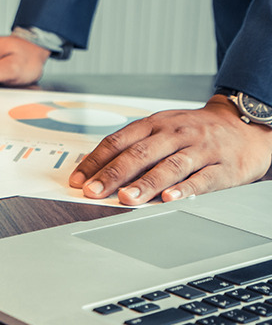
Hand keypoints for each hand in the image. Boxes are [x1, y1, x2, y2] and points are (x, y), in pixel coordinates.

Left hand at [70, 96, 271, 204]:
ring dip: (145, 184)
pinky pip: (201, 179)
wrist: (245, 125)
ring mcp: (200, 149)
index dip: (96, 161)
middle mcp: (175, 134)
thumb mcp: (163, 128)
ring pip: (169, 167)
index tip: (79, 179)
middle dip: (114, 174)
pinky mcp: (222, 167)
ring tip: (126, 198)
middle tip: (94, 191)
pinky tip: (169, 200)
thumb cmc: (195, 130)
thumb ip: (135, 147)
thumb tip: (100, 172)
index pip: (118, 141)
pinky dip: (184, 190)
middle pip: (139, 154)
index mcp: (155, 124)